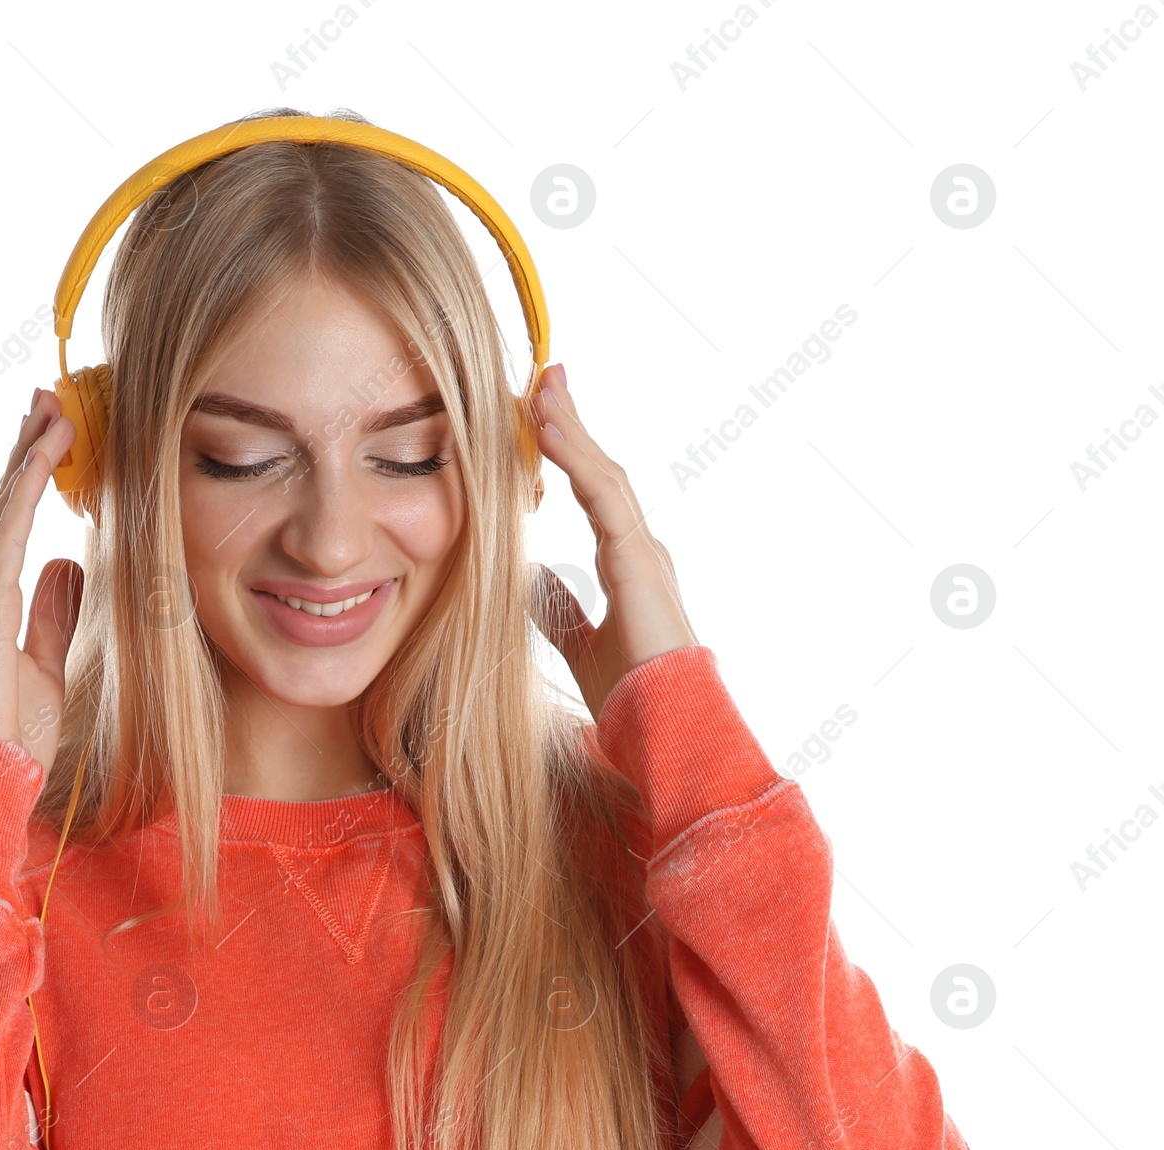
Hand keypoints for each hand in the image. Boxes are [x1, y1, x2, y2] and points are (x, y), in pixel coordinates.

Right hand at [0, 390, 82, 776]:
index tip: (51, 435)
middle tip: (46, 399)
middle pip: (3, 506)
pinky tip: (42, 457)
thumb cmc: (13, 736)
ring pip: (3, 510)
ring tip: (50, 409)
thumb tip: (69, 566)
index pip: (12, 527)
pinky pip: (6, 536)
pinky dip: (24, 491)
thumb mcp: (47, 664)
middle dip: (25, 451)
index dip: (30, 479)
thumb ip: (54, 615)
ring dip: (28, 456)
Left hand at [526, 363, 697, 721]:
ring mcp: (643, 551)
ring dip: (571, 427)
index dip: (569, 452)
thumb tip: (528, 579)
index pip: (592, 491)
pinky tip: (550, 430)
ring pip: (603, 474)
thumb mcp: (578, 644)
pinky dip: (576, 460)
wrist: (664, 729)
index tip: (541, 414)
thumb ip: (557, 609)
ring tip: (540, 386)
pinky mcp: (638, 561)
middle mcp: (638, 548)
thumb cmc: (630, 697)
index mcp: (626, 563)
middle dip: (572, 422)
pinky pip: (604, 498)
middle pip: (600, 471)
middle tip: (543, 376)